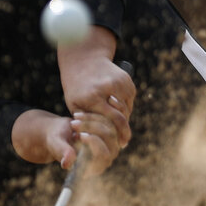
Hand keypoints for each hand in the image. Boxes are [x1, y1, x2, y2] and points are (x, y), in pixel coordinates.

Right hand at [11, 109, 121, 175]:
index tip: (79, 135)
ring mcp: (111, 145)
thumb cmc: (56, 143)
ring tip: (74, 118)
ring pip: (110, 127)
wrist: (59, 134)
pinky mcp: (111, 134)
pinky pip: (109, 120)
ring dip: (91, 119)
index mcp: (94, 167)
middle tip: (72, 124)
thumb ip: (64, 153)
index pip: (104, 155)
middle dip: (92, 127)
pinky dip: (93, 115)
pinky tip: (78, 115)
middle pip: (110, 138)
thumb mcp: (57, 146)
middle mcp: (106, 158)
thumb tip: (67, 163)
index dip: (94, 142)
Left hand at [56, 26, 135, 148]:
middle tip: (124, 139)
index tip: (122, 144)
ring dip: (125, 117)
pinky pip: (130, 99)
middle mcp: (110, 87)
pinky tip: (117, 110)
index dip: (121, 134)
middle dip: (125, 128)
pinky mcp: (126, 79)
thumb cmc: (76, 88)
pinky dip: (125, 106)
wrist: (83, 61)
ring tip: (118, 125)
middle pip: (124, 114)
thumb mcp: (76, 106)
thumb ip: (87, 123)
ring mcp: (120, 81)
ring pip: (128, 107)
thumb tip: (98, 142)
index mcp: (94, 96)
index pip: (114, 120)